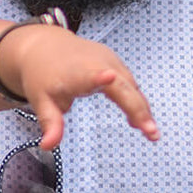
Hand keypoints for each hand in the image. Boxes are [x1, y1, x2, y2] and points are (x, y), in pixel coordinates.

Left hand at [0, 25, 157, 148]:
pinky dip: (136, 101)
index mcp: (76, 72)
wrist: (43, 46)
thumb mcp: (41, 100)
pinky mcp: (114, 62)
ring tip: (150, 132)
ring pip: (131, 87)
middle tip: (151, 133)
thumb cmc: (42, 74)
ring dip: (142, 109)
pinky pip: (130, 84)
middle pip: (122, 86)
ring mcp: (108, 60)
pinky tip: (139, 120)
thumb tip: (48, 146)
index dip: (100, 77)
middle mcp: (96, 63)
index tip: (109, 77)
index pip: (89, 74)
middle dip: (138, 109)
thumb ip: (50, 123)